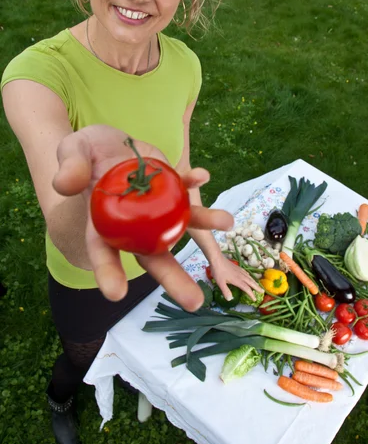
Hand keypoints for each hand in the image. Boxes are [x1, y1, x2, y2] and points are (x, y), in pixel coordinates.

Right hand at [52, 125, 233, 310]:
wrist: (109, 140)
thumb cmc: (85, 153)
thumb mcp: (71, 150)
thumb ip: (69, 166)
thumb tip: (64, 183)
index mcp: (102, 224)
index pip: (103, 252)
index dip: (109, 273)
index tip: (116, 294)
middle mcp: (134, 225)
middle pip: (153, 256)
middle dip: (173, 279)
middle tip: (194, 303)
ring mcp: (156, 208)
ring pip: (180, 224)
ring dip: (203, 224)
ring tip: (226, 222)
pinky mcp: (171, 186)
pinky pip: (184, 188)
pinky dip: (193, 182)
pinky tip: (202, 175)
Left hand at [208, 255, 263, 301]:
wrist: (217, 259)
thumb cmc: (218, 271)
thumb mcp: (220, 283)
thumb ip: (225, 291)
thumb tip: (230, 299)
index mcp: (237, 280)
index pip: (246, 288)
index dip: (251, 294)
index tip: (255, 299)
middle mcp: (240, 276)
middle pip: (251, 282)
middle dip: (257, 287)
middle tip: (262, 291)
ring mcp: (239, 271)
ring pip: (249, 277)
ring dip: (254, 282)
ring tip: (257, 285)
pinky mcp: (237, 267)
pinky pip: (246, 273)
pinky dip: (249, 276)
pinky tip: (248, 276)